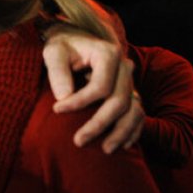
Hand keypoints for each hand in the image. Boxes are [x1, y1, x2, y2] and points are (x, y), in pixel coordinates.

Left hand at [43, 30, 142, 150]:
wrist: (74, 42)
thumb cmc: (62, 48)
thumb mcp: (53, 52)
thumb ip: (57, 71)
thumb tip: (64, 96)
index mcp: (109, 55)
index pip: (100, 86)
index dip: (80, 102)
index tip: (56, 110)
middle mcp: (125, 68)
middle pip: (120, 101)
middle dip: (100, 124)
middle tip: (78, 141)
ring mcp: (130, 81)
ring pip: (134, 110)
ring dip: (121, 133)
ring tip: (105, 150)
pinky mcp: (130, 92)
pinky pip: (139, 114)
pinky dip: (133, 130)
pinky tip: (123, 146)